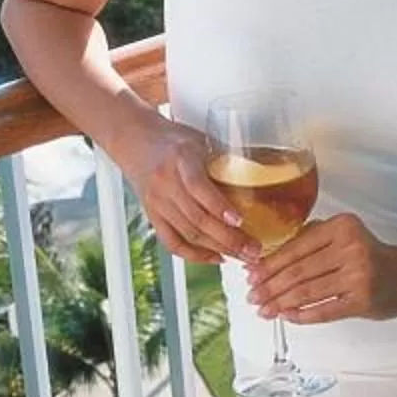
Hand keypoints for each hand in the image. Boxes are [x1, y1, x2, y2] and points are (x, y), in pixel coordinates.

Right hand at [117, 118, 245, 263]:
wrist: (134, 138)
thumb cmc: (174, 138)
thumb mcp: (200, 140)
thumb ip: (223, 160)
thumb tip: (263, 178)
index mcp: (180, 158)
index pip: (198, 186)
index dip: (219, 206)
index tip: (240, 221)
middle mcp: (165, 182)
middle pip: (197, 218)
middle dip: (228, 238)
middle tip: (254, 250)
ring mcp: (156, 202)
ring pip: (188, 234)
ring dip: (218, 249)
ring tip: (243, 256)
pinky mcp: (152, 215)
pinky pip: (172, 242)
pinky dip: (195, 254)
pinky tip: (216, 257)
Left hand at [245, 213, 396, 322]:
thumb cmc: (370, 256)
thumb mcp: (344, 235)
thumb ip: (311, 238)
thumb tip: (266, 259)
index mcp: (342, 227)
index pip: (296, 247)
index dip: (269, 263)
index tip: (251, 274)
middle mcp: (351, 248)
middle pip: (298, 270)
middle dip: (269, 286)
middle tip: (252, 296)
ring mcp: (358, 275)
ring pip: (307, 292)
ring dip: (280, 303)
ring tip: (264, 310)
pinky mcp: (362, 301)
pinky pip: (324, 311)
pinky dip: (302, 315)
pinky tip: (287, 316)